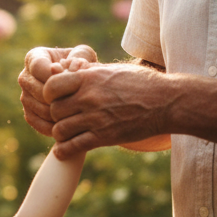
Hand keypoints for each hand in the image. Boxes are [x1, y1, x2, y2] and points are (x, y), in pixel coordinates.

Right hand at [18, 45, 97, 136]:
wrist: (82, 88)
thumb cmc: (83, 67)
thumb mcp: (85, 56)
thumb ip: (78, 55)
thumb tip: (57, 70)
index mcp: (34, 58)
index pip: (37, 67)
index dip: (54, 76)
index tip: (72, 82)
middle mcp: (25, 77)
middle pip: (37, 90)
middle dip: (59, 97)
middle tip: (78, 101)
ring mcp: (25, 96)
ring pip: (39, 108)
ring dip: (59, 113)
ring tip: (77, 112)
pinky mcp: (29, 114)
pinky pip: (39, 123)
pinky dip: (55, 126)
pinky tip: (72, 123)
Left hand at [45, 61, 168, 157]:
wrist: (167, 102)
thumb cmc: (139, 83)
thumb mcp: (111, 70)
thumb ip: (85, 70)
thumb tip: (63, 66)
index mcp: (88, 78)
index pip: (51, 86)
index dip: (49, 93)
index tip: (55, 98)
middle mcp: (89, 98)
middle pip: (54, 110)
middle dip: (55, 115)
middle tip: (62, 117)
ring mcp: (96, 118)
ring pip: (60, 130)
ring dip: (60, 133)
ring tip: (65, 133)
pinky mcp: (105, 137)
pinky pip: (74, 146)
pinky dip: (64, 151)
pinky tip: (63, 151)